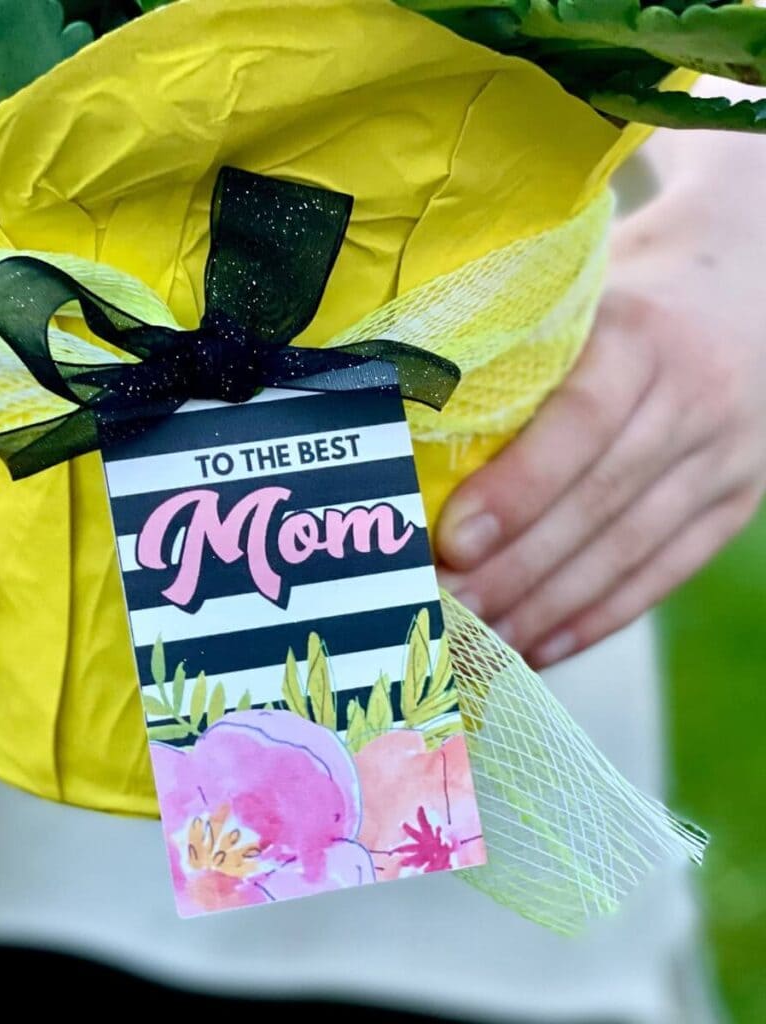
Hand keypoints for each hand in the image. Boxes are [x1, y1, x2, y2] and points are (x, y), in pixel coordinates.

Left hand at [437, 143, 765, 667]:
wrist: (749, 284)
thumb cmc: (624, 294)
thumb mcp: (576, 298)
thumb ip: (511, 356)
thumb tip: (401, 433)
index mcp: (642, 337)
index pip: (578, 423)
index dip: (516, 489)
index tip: (453, 541)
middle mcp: (695, 399)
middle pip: (599, 504)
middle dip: (516, 570)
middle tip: (445, 609)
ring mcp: (729, 457)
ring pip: (629, 551)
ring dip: (547, 608)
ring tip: (480, 643)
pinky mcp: (737, 501)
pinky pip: (665, 572)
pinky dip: (599, 618)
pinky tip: (541, 646)